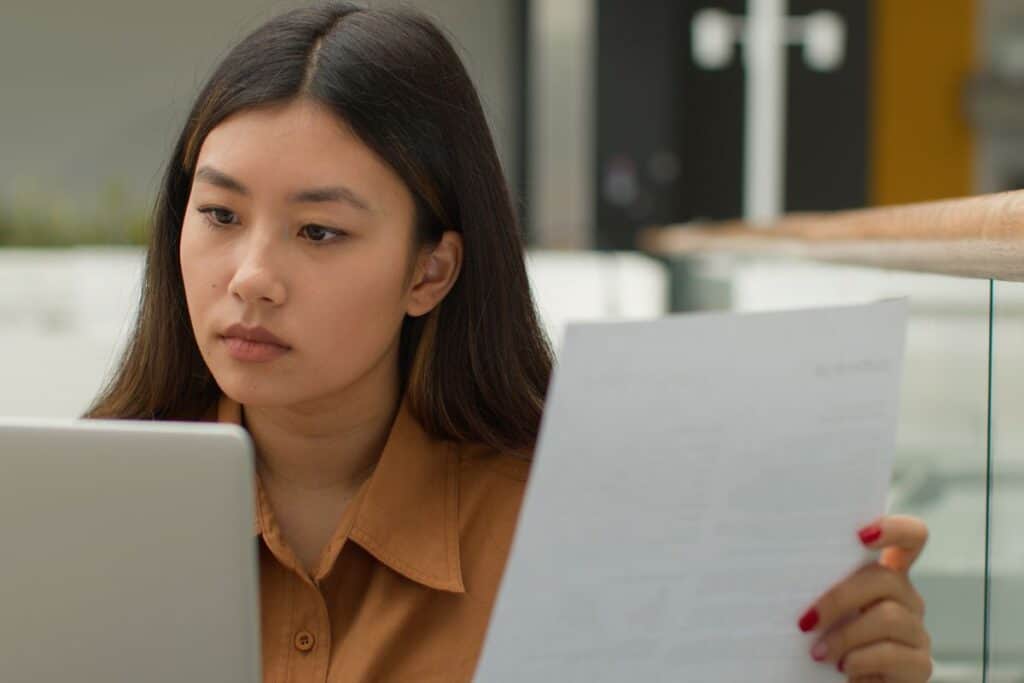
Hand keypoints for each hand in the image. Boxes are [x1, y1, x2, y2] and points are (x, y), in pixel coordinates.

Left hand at [797, 515, 931, 681]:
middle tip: (805, 622)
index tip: (861, 535)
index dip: (894, 529)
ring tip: (818, 652)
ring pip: (888, 617)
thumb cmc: (822, 640)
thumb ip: (817, 585)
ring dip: (844, 636)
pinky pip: (893, 654)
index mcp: (884, 574)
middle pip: (884, 578)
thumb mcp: (821, 608)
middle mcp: (906, 597)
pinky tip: (842, 668)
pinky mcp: (920, 665)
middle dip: (838, 598)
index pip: (910, 537)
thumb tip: (779, 565)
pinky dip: (860, 661)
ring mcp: (917, 631)